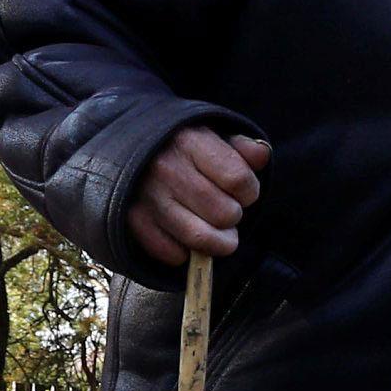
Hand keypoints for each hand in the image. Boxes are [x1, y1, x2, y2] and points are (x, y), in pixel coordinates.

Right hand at [126, 123, 268, 265]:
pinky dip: (185, 253)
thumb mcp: (212, 137)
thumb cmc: (181, 149)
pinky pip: (172, 253)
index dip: (249, 192)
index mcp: (189, 142)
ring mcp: (147, 197)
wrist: (129, 152)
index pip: (237, 180)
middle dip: (234, 216)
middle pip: (224, 213)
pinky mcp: (133, 221)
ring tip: (217, 230)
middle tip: (227, 211)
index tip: (243, 191)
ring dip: (218, 241)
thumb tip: (261, 155)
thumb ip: (241, 148)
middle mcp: (165, 169)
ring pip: (200, 239)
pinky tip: (187, 236)